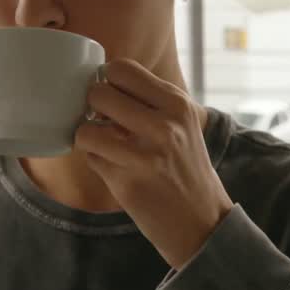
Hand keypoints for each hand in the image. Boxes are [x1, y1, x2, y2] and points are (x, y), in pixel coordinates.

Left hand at [75, 59, 233, 268]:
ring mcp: (144, 156)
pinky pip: (90, 157)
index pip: (121, 69)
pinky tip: (113, 166)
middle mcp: (163, 126)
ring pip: (86, 129)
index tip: (113, 95)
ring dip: (89, 136)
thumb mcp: (183, 123)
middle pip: (99, 94)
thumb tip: (103, 78)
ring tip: (104, 143)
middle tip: (104, 120)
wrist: (203, 220)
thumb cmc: (187, 167)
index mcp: (177, 105)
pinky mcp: (126, 183)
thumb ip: (151, 100)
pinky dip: (96, 160)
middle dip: (94, 107)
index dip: (108, 80)